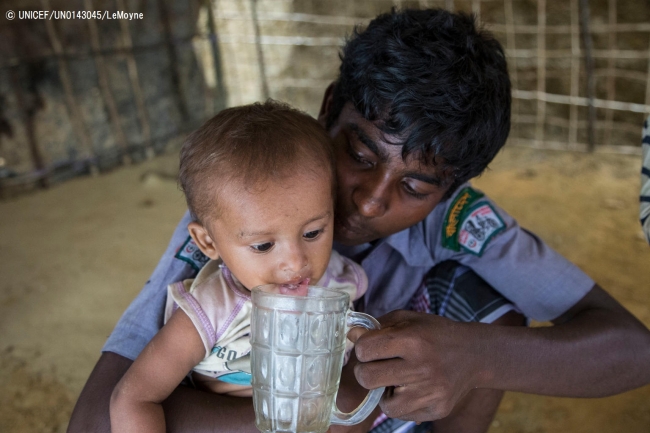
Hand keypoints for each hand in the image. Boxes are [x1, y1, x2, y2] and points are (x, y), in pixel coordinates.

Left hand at [353, 310, 485, 421]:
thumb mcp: (408, 319)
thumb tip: (351, 335)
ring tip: (399, 378)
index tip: (371, 346)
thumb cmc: (435, 334)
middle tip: (377, 365)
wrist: (474, 354)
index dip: (363, 347)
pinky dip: (401, 402)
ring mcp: (430, 393)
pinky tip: (413, 388)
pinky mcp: (436, 410)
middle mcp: (421, 368)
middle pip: (367, 378)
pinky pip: (401, 414)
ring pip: (382, 404)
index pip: (365, 349)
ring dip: (384, 391)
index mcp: (413, 340)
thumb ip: (377, 326)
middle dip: (365, 371)